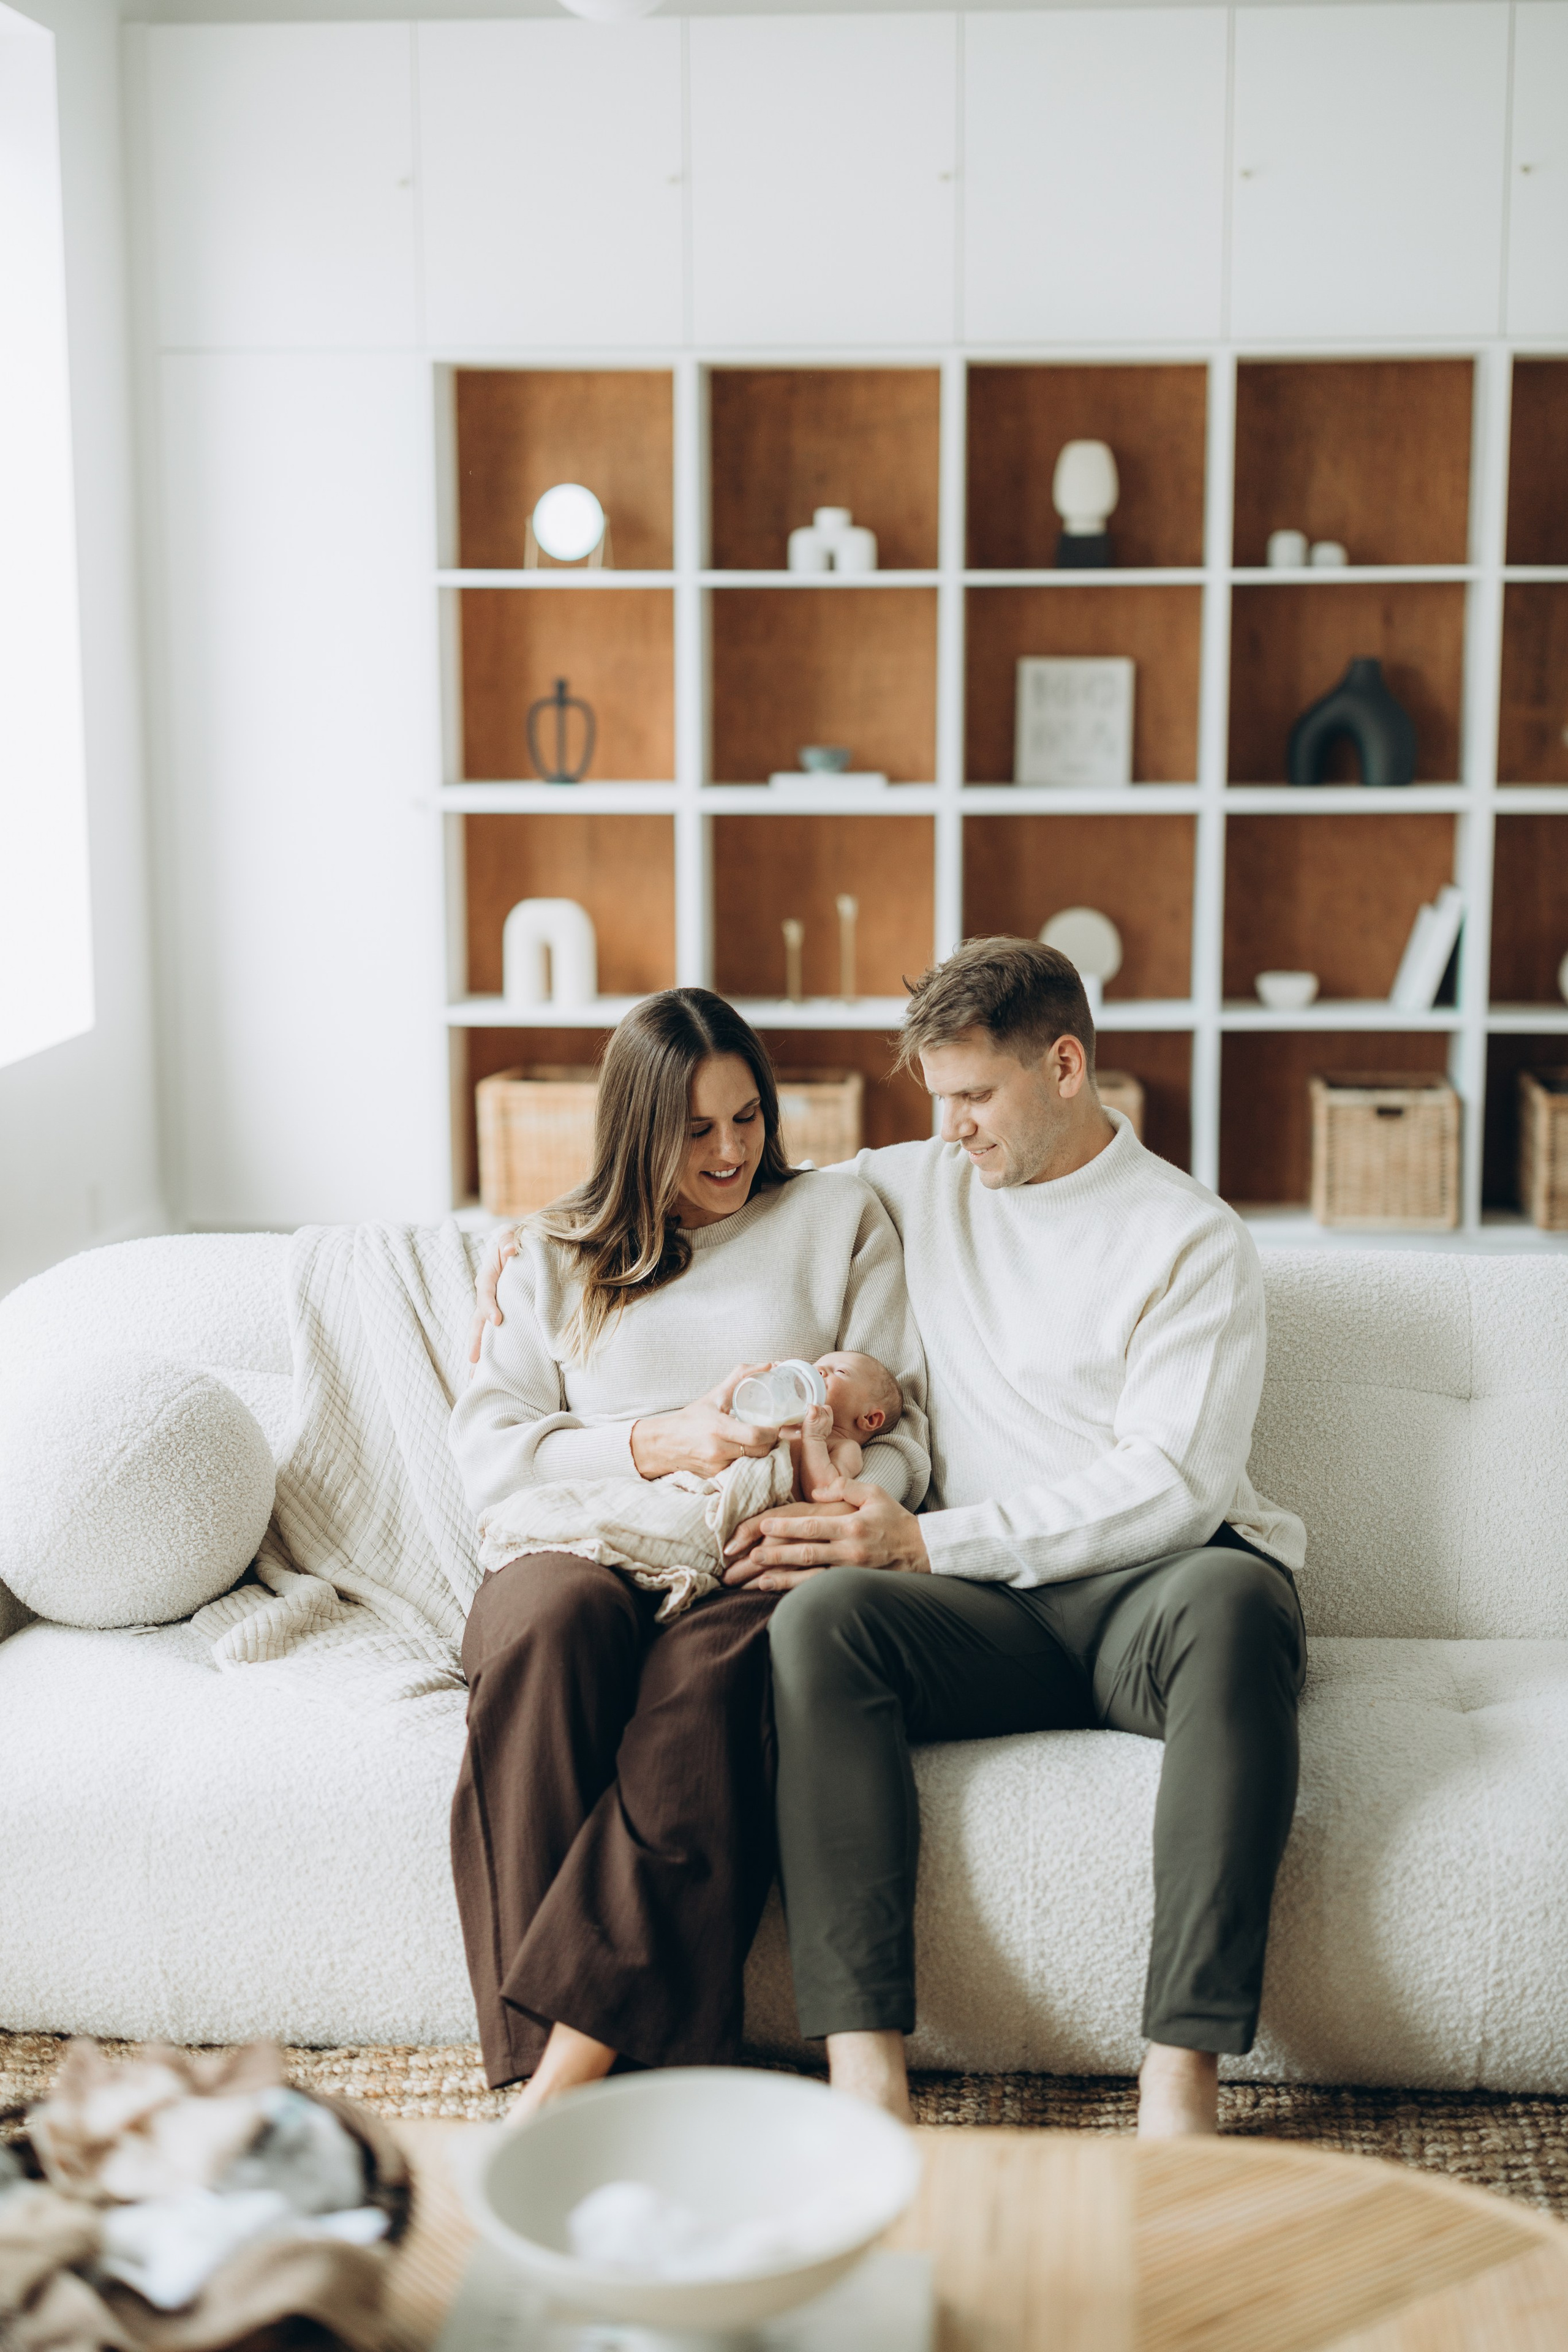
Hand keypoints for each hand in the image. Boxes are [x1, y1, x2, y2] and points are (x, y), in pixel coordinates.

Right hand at [468, 1230, 521, 1366]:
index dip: (488, 1306)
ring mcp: (493, 1305)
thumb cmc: (519, 1240)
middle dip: (476, 1339)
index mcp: (489, 1275)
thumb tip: (510, 1249)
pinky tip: (491, 1371)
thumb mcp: (513, 1234)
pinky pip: (495, 1333)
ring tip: (476, 1376)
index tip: (497, 1321)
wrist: (524, 1246)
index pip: (485, 1292)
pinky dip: (491, 1350)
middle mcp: (487, 1293)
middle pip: (478, 1318)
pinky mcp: (503, 1313)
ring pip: (483, 1329)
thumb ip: (510, 1238)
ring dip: (480, 1350)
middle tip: (474, 1361)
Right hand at [630, 1366, 779, 1480]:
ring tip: (762, 1442)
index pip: (756, 1436)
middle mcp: (718, 1450)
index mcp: (718, 1428)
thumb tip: (769, 1364)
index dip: (772, 1432)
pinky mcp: (716, 1476)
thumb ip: (741, 1377)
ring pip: (753, 1463)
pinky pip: (741, 1470)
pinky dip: (748, 1462)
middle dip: (771, 1442)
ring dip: (762, 1453)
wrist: (664, 1443)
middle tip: (772, 1433)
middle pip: (760, 1451)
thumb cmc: (691, 1418)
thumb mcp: (715, 1396)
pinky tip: (747, 1453)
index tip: (776, 1425)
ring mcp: (717, 1466)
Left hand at [722, 1482, 929, 1588]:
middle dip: (776, 1554)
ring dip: (783, 1578)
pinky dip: (799, 1590)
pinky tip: (780, 1591)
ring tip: (757, 1579)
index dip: (786, 1527)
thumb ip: (845, 1487)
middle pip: (806, 1552)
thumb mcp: (874, 1493)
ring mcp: (850, 1570)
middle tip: (749, 1555)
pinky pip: (820, 1587)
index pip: (812, 1526)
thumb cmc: (894, 1519)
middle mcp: (849, 1549)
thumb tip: (817, 1492)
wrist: (921, 1549)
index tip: (762, 1526)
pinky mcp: (852, 1583)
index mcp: (852, 1525)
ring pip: (810, 1575)